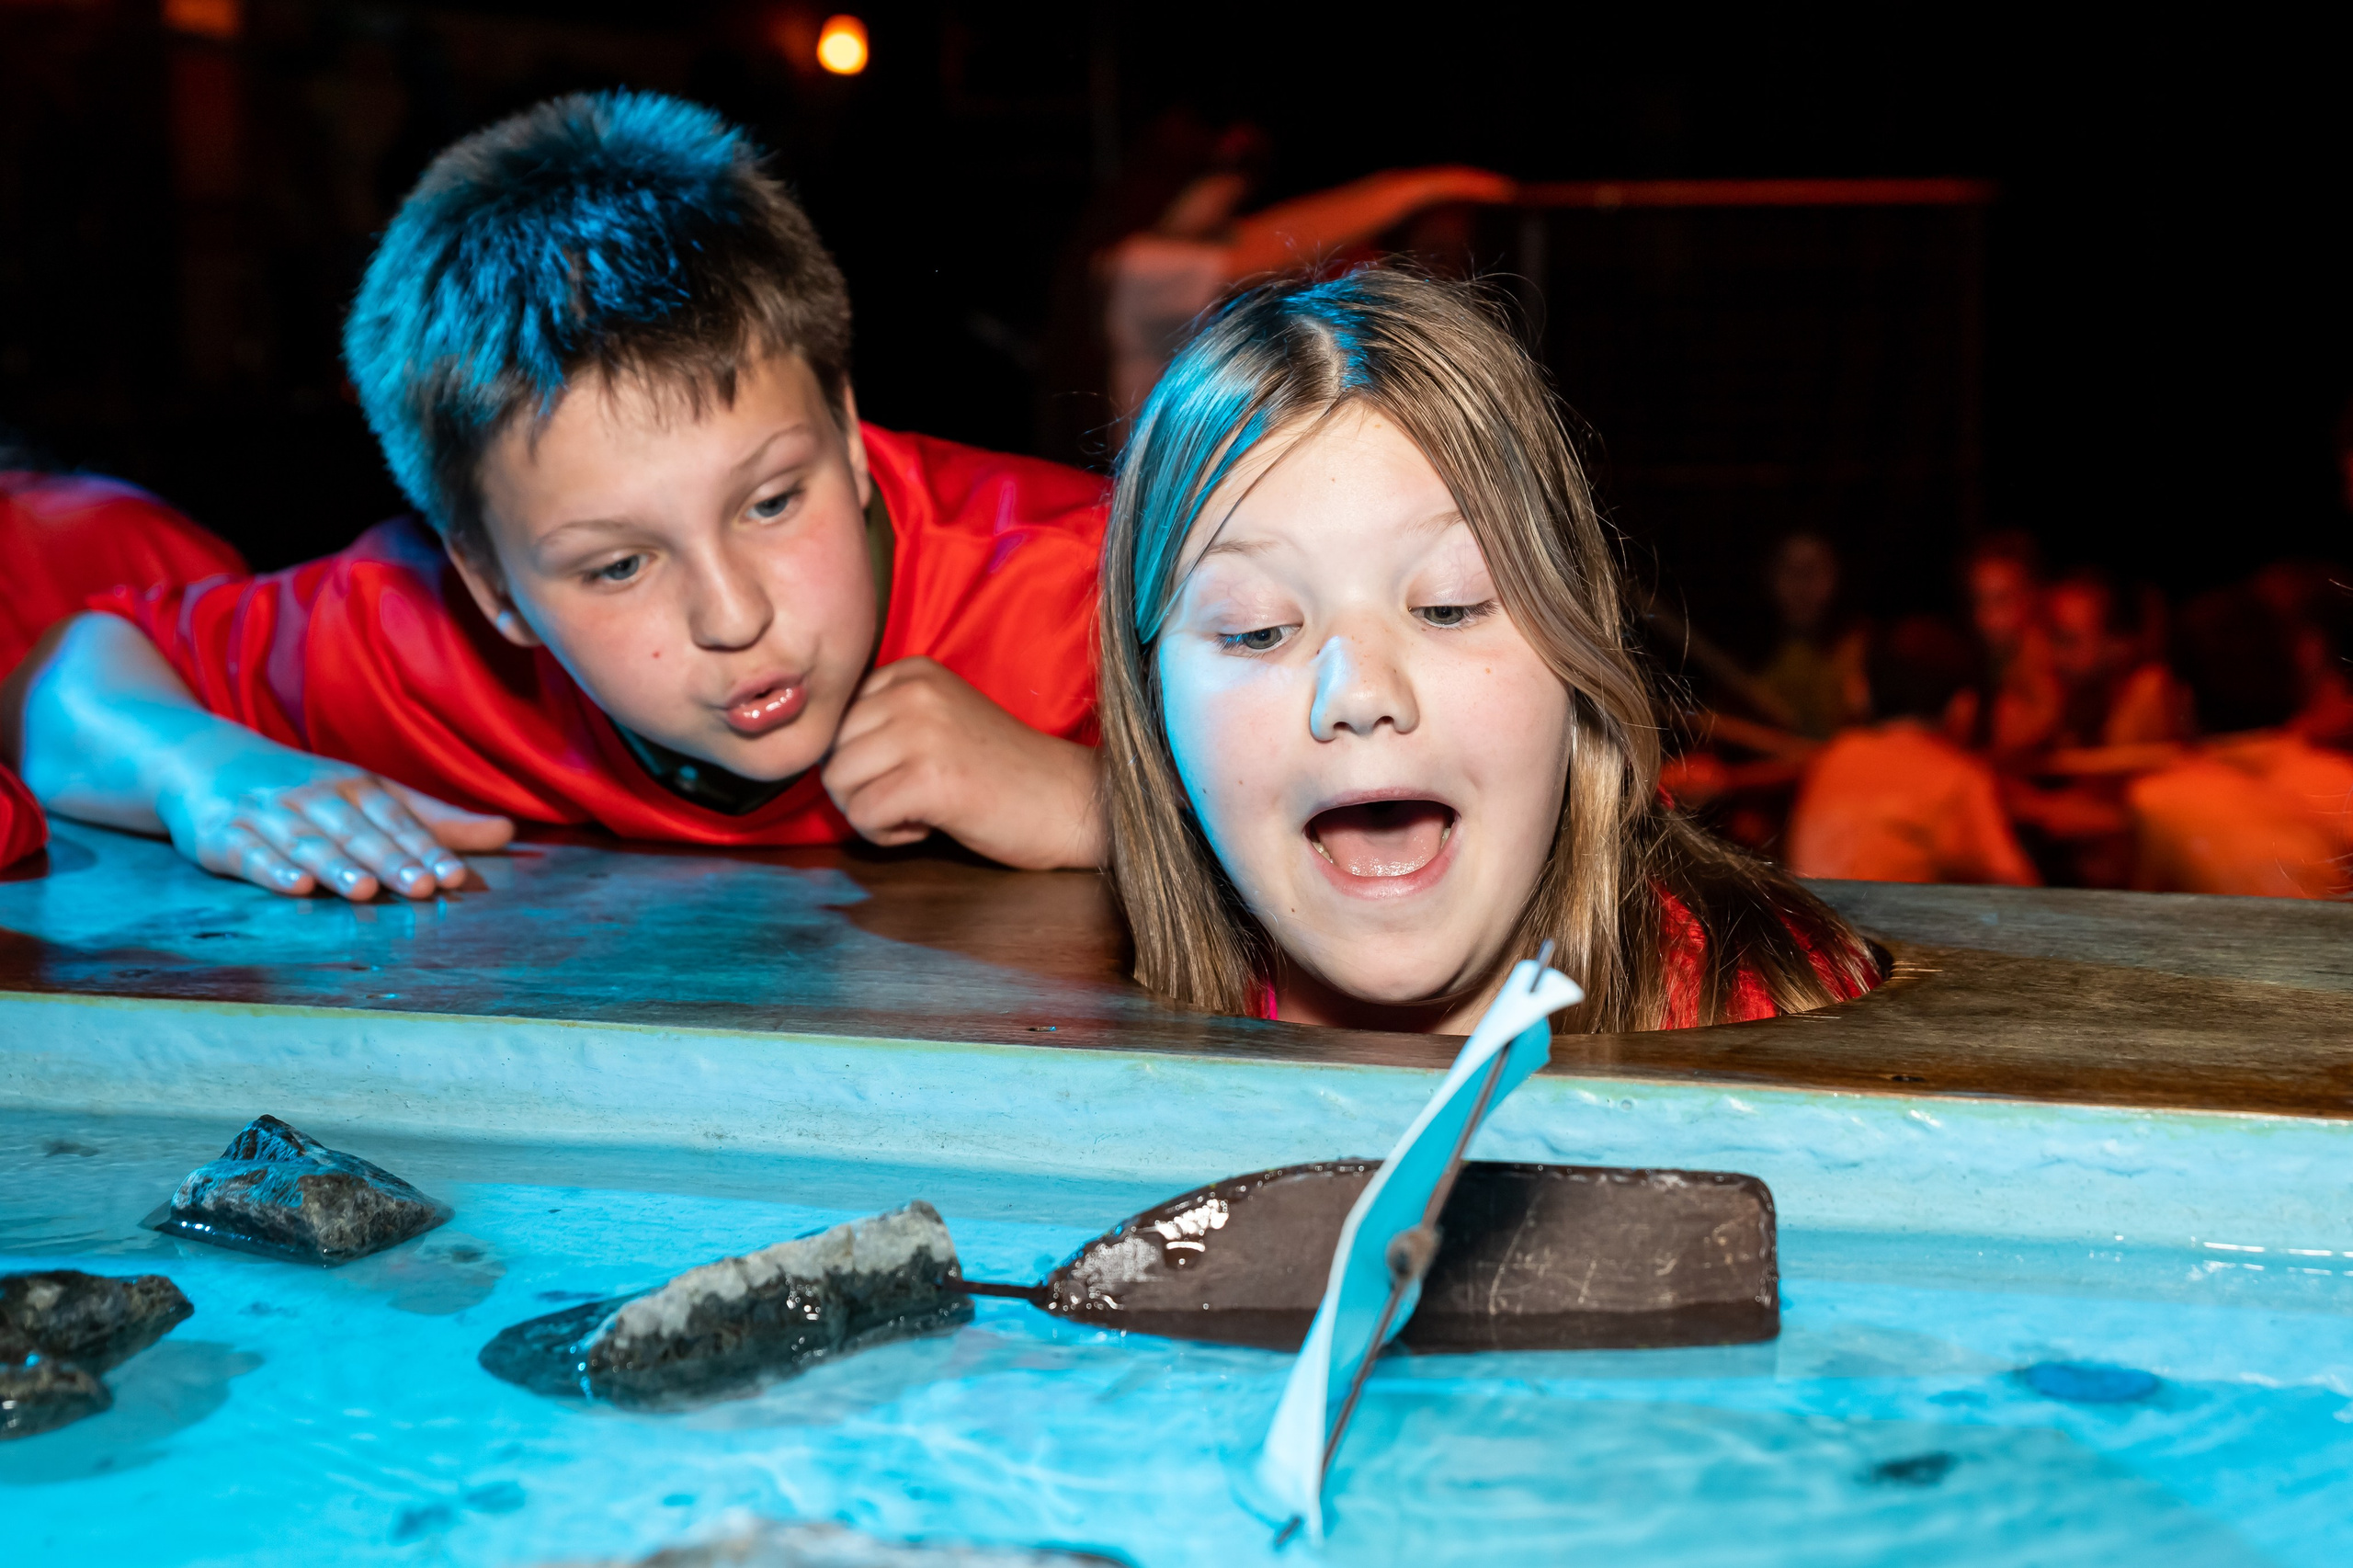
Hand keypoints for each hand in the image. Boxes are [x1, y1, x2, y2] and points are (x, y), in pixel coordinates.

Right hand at [160, 748, 513, 901]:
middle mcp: (313, 798)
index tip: (455, 876)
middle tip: (423, 887)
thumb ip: (436, 821)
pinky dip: (270, 870)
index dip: (426, 847)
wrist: (204, 761)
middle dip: (390, 860)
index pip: (396, 819)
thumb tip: (509, 833)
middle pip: (357, 832)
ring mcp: (266, 816)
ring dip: (336, 866)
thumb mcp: (372, 795)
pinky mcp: (221, 837)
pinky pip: (247, 854)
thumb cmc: (307, 790)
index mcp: (355, 787)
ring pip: (306, 843)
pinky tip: (294, 887)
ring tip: (364, 890)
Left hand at [821, 657, 1102, 868]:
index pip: (836, 720)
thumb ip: (884, 722)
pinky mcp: (929, 779)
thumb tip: (814, 753)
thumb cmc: (1003, 773)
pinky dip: (887, 836)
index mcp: (912, 671)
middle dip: (861, 788)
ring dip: (872, 812)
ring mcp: (921, 732)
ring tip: (922, 810)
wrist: (1071, 801)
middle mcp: (913, 692)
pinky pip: (863, 816)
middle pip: (830, 752)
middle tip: (914, 798)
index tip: (910, 771)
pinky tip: (929, 826)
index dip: (862, 760)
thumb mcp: (938, 722)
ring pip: (838, 784)